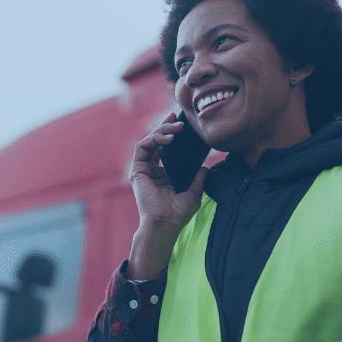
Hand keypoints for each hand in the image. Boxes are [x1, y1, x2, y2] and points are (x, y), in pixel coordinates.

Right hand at [126, 112, 206, 279]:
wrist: (166, 223)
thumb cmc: (178, 212)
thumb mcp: (194, 191)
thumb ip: (198, 177)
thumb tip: (205, 166)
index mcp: (164, 173)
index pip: (165, 148)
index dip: (171, 133)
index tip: (182, 123)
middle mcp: (152, 169)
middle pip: (156, 141)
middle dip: (166, 126)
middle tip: (178, 119)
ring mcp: (144, 169)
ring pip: (148, 140)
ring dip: (161, 130)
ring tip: (176, 129)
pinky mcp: (137, 170)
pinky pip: (142, 147)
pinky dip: (153, 139)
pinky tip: (168, 139)